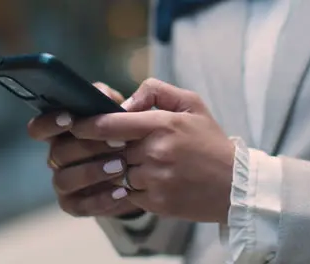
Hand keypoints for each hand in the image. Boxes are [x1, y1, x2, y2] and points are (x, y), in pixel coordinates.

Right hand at [28, 83, 141, 216]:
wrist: (138, 170)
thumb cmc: (121, 134)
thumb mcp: (116, 112)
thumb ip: (108, 98)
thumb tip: (103, 96)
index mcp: (60, 133)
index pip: (39, 128)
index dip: (49, 123)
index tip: (70, 118)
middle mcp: (56, 157)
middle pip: (58, 153)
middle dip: (87, 147)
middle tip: (117, 143)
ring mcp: (63, 182)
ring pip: (65, 179)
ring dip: (93, 172)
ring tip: (121, 167)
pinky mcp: (74, 204)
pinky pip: (79, 206)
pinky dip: (101, 200)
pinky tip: (122, 191)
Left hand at [59, 78, 235, 223]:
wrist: (234, 184)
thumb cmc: (210, 142)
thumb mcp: (191, 104)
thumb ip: (156, 91)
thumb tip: (124, 102)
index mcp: (163, 125)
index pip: (110, 124)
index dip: (86, 125)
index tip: (74, 125)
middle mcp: (156, 153)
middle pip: (109, 151)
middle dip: (102, 149)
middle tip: (100, 147)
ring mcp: (155, 180)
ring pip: (117, 175)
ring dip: (119, 170)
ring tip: (136, 165)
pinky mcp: (157, 203)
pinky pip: (128, 194)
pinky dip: (130, 188)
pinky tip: (145, 182)